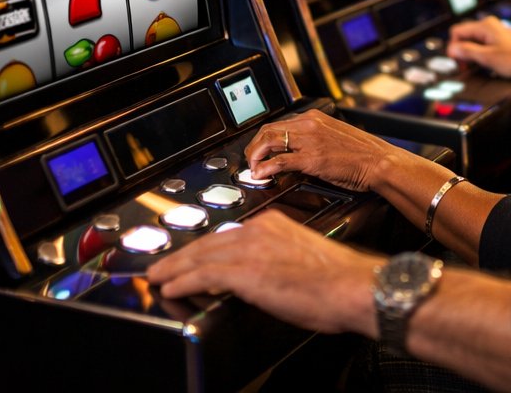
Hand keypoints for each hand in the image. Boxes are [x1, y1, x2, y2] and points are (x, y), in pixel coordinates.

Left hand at [146, 209, 379, 334]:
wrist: (353, 287)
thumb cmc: (338, 280)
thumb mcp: (301, 259)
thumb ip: (275, 260)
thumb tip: (259, 278)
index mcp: (274, 223)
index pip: (228, 235)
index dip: (203, 248)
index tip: (191, 257)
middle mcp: (259, 229)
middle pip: (208, 243)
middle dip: (181, 257)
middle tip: (161, 266)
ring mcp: (251, 249)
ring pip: (200, 256)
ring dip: (174, 268)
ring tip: (158, 277)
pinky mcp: (247, 271)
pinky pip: (204, 275)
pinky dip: (183, 281)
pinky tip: (171, 288)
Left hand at [245, 108, 399, 189]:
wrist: (378, 161)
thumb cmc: (362, 153)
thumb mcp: (334, 136)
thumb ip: (313, 139)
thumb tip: (295, 151)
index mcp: (315, 118)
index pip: (279, 123)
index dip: (263, 137)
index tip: (259, 148)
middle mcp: (310, 125)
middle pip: (268, 130)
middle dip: (254, 146)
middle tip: (251, 159)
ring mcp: (310, 141)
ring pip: (269, 141)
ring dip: (255, 155)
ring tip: (253, 167)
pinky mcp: (311, 159)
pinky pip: (280, 161)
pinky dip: (265, 168)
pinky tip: (261, 174)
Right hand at [447, 16, 510, 78]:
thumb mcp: (489, 58)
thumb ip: (468, 52)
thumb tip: (451, 49)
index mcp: (485, 26)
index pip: (457, 31)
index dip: (454, 47)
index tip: (457, 61)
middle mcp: (488, 26)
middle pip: (464, 36)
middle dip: (461, 52)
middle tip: (464, 67)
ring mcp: (493, 33)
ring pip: (472, 42)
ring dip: (469, 55)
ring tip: (473, 67)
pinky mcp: (497, 40)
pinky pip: (481, 45)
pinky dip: (478, 55)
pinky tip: (483, 64)